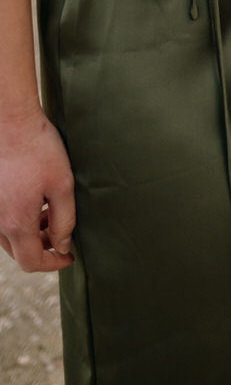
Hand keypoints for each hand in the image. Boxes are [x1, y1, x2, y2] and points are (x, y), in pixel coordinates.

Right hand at [0, 110, 74, 272]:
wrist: (10, 121)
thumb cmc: (38, 148)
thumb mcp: (62, 184)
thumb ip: (64, 220)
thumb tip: (62, 244)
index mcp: (15, 223)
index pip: (31, 262)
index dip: (53, 263)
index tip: (69, 257)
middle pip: (18, 251)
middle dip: (42, 248)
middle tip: (61, 234)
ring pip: (10, 236)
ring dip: (30, 233)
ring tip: (50, 213)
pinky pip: (3, 219)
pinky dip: (19, 218)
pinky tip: (35, 200)